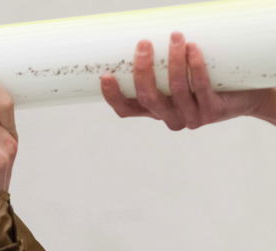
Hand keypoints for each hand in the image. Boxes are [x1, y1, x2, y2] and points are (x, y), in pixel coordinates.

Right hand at [100, 31, 274, 129]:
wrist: (243, 96)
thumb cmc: (204, 82)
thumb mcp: (177, 77)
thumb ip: (160, 67)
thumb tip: (144, 32)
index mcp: (155, 112)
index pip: (126, 110)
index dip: (113, 96)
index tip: (106, 75)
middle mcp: (169, 119)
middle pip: (148, 98)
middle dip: (143, 70)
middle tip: (144, 44)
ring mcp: (191, 118)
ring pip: (175, 90)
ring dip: (173, 61)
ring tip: (176, 37)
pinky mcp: (212, 111)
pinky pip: (200, 87)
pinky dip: (195, 66)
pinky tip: (193, 49)